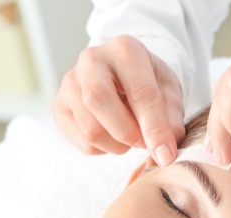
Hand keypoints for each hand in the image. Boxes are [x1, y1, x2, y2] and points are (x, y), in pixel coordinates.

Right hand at [53, 35, 184, 165]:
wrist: (122, 77)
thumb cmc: (148, 82)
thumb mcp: (168, 92)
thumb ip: (170, 119)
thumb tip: (163, 150)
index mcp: (124, 49)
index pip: (140, 92)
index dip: (155, 128)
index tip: (166, 155)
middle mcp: (91, 60)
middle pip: (99, 101)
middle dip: (127, 133)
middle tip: (145, 144)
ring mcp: (70, 83)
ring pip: (90, 128)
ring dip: (117, 146)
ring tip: (131, 137)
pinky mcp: (59, 107)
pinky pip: (82, 142)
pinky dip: (104, 149)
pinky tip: (112, 135)